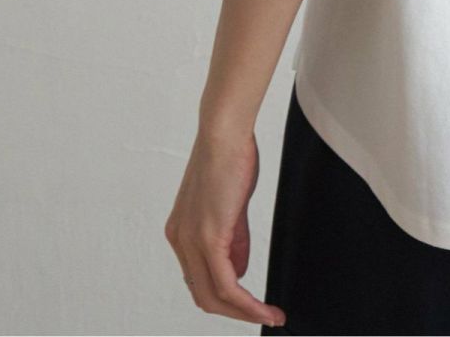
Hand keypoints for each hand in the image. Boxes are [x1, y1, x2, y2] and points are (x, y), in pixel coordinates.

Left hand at [165, 123, 287, 327]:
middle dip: (235, 312)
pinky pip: (227, 284)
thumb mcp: (231, 205)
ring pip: (214, 296)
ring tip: (269, 316)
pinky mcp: (209, 237)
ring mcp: (191, 241)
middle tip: (263, 316)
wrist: (224, 132)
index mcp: (181, 233)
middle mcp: (180, 241)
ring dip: (243, 312)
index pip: (199, 280)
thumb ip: (234, 239)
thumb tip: (239, 269)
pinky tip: (264, 308)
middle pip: (203, 296)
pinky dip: (247, 303)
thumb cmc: (230, 157)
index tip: (250, 304)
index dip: (225, 297)